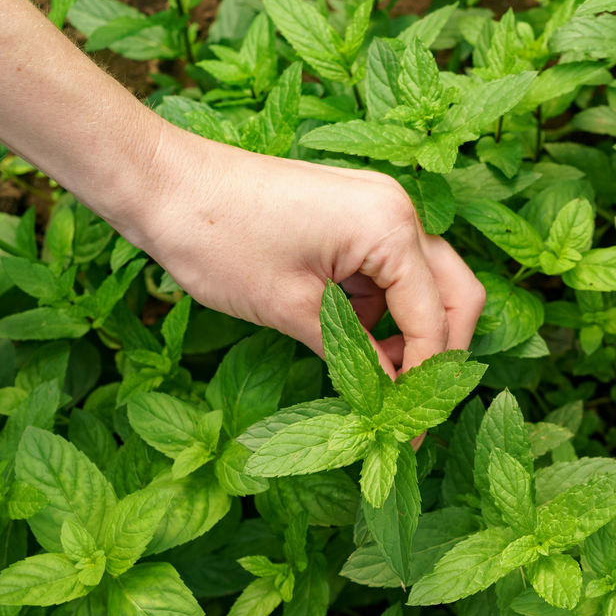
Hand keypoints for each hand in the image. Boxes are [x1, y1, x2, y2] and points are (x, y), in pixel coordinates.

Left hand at [117, 124, 485, 374]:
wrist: (162, 184)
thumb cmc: (219, 239)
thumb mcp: (293, 310)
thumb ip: (355, 356)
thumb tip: (388, 402)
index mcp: (390, 228)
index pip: (434, 319)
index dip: (425, 381)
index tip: (407, 432)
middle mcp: (397, 211)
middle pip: (454, 294)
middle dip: (439, 354)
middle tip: (411, 407)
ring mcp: (377, 209)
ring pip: (424, 286)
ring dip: (409, 336)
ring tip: (375, 384)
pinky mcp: (354, 217)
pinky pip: (388, 274)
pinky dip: (380, 314)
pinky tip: (352, 347)